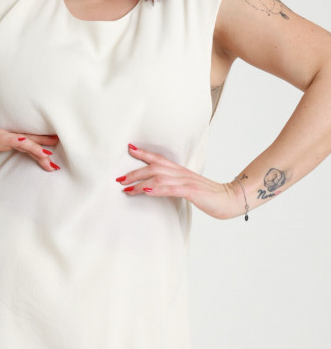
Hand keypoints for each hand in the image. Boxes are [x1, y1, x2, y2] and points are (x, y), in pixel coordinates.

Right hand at [0, 128, 60, 170]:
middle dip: (46, 148)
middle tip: (60, 157)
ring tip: (50, 158)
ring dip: (39, 149)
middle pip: (31, 142)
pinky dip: (26, 144)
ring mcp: (1, 136)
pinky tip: (35, 147)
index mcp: (5, 142)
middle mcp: (6, 137)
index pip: (27, 146)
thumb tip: (8, 173)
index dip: (41, 151)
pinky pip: (14, 140)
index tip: (53, 159)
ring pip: (26, 141)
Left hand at [118, 144, 243, 219]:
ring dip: (140, 182)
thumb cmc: (209, 195)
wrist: (230, 199)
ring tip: (126, 187)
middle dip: (134, 172)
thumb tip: (157, 187)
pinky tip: (146, 190)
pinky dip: (156, 188)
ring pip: (158, 177)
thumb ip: (174, 184)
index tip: (129, 149)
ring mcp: (186, 181)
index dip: (143, 153)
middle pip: (154, 167)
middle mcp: (181, 173)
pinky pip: (170, 188)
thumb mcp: (189, 187)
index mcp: (180, 171)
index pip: (159, 158)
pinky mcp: (191, 191)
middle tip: (119, 178)